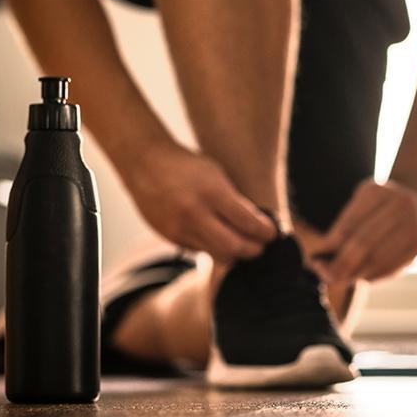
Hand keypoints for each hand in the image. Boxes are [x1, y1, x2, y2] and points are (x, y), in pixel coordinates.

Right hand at [121, 139, 276, 262]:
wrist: (144, 162)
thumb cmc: (187, 165)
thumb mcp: (216, 174)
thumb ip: (235, 201)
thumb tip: (258, 227)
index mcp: (212, 192)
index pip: (248, 223)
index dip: (266, 232)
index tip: (272, 233)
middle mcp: (194, 213)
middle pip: (234, 247)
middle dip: (253, 249)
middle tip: (261, 245)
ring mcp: (180, 228)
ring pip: (217, 254)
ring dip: (234, 252)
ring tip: (242, 244)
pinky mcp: (169, 236)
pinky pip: (199, 250)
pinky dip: (212, 247)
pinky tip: (217, 238)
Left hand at [309, 179, 416, 283]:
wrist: (416, 195)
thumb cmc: (376, 205)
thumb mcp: (360, 202)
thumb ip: (344, 227)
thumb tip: (325, 257)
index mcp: (376, 191)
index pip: (349, 225)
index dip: (333, 246)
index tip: (318, 260)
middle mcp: (400, 205)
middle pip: (364, 242)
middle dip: (343, 263)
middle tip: (328, 277)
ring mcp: (414, 225)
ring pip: (379, 258)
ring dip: (357, 273)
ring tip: (342, 280)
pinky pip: (393, 266)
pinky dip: (374, 275)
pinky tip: (362, 277)